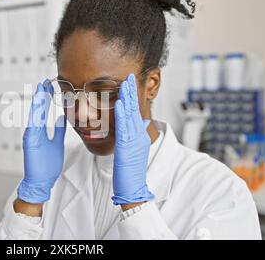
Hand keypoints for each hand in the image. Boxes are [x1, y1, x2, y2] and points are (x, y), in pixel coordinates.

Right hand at [17, 80, 66, 203]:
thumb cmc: (46, 165)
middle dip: (42, 95)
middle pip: (37, 109)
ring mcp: (30, 136)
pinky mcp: (30, 142)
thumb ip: (58, 130)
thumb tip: (63, 118)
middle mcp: (34, 131)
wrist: (41, 182)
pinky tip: (38, 106)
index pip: (43, 110)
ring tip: (41, 88)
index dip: (47, 97)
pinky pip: (33, 126)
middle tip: (46, 81)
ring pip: (34, 115)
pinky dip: (35, 115)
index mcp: (40, 131)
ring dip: (38, 101)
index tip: (50, 85)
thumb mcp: (56, 143)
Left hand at [112, 74, 154, 205]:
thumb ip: (137, 135)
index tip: (129, 83)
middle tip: (129, 76)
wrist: (133, 188)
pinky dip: (123, 114)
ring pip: (131, 115)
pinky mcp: (128, 146)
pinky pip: (125, 127)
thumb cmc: (130, 172)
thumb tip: (143, 122)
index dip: (133, 96)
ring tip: (125, 84)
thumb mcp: (135, 150)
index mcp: (139, 136)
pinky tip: (121, 103)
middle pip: (135, 109)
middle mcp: (139, 136)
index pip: (135, 112)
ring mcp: (134, 140)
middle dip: (131, 92)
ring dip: (128, 98)